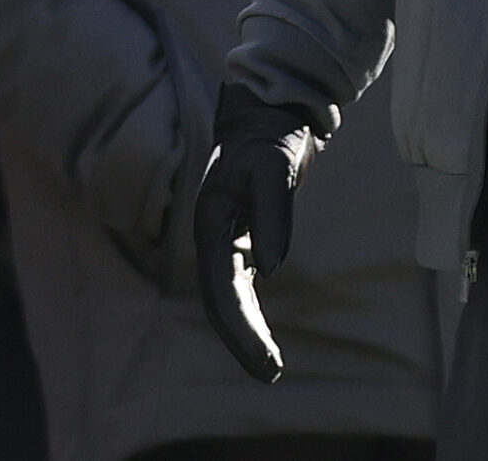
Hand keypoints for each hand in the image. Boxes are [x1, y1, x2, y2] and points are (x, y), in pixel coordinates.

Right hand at [194, 84, 317, 382]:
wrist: (268, 114)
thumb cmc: (270, 138)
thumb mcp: (275, 169)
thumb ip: (273, 214)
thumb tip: (272, 267)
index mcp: (212, 224)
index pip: (222, 288)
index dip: (240, 326)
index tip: (263, 357)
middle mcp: (212, 238)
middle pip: (221, 301)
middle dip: (242, 339)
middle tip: (269, 374)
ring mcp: (224, 240)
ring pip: (229, 297)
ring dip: (245, 332)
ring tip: (268, 368)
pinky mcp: (241, 238)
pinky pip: (240, 285)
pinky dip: (249, 312)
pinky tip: (261, 336)